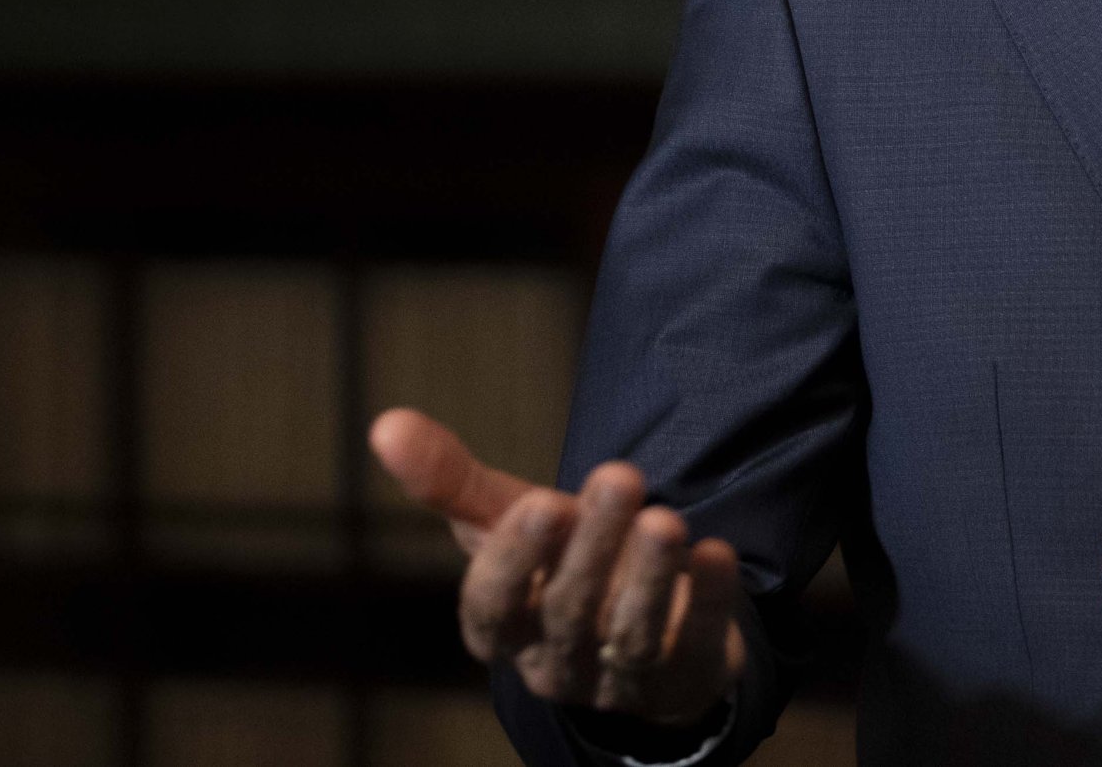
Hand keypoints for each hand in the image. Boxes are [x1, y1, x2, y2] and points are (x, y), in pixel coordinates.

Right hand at [368, 408, 745, 728]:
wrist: (636, 627)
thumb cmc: (556, 564)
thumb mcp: (504, 523)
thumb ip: (451, 482)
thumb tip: (384, 423)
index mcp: (503, 628)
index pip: (494, 608)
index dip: (515, 561)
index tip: (541, 501)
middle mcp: (555, 661)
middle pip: (570, 611)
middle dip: (593, 546)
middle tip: (619, 475)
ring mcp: (618, 678)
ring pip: (630, 635)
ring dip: (650, 577)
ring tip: (667, 519)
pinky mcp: (683, 673)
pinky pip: (696, 642)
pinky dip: (709, 599)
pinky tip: (717, 552)